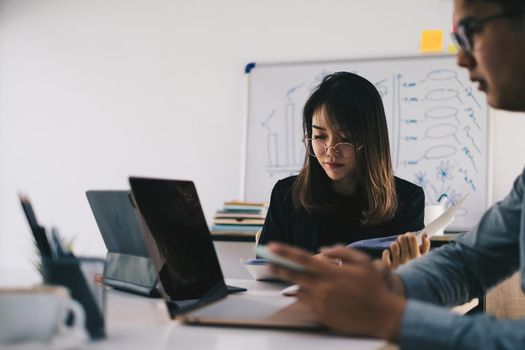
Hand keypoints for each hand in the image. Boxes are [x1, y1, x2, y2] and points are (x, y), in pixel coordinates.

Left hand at [268, 243, 405, 339]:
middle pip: (294, 275)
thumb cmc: (373, 287)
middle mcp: (324, 287)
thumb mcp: (363, 261)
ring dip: (297, 283)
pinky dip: (307, 295)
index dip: (286, 252)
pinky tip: (313, 292)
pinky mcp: (322, 316)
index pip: (303, 259)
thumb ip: (341, 251)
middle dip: (279, 268)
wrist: (382, 315)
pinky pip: (307, 303)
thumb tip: (323, 249)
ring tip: (301, 279)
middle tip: (269, 263)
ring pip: (300, 290)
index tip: (272, 247)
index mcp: (333, 272)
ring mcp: (322, 303)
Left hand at [382, 232, 429, 268]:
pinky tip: (388, 253)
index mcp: (417, 257)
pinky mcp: (389, 267)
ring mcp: (398, 264)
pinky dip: (387, 253)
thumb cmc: (412, 268)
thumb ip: (425, 247)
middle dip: (402, 238)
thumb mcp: (422, 259)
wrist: (403, 285)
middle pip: (403, 240)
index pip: (413, 240)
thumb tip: (424, 235)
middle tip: (402, 239)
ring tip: (396, 246)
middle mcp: (408, 260)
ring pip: (394, 246)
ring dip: (395, 244)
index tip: (409, 236)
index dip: (410, 236)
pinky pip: (386, 254)